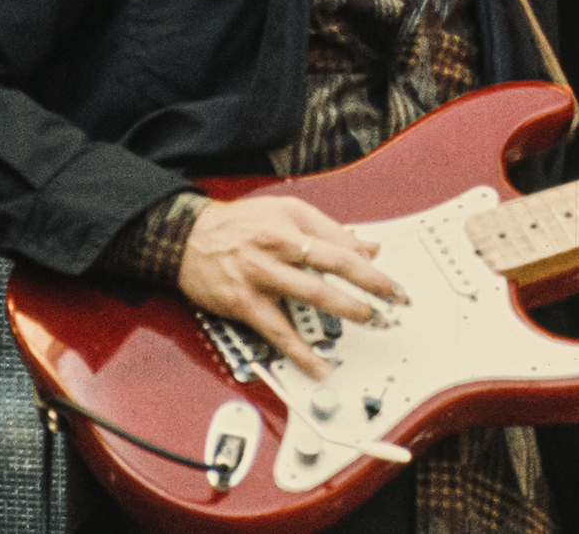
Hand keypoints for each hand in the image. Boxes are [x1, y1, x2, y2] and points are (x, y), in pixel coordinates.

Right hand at [177, 195, 405, 378]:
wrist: (185, 237)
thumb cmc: (238, 225)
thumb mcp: (286, 213)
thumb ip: (329, 230)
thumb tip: (368, 247)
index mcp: (292, 226)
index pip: (342, 246)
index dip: (372, 266)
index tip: (392, 284)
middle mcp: (278, 248)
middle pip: (334, 267)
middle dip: (370, 286)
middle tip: (393, 303)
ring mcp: (261, 277)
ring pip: (311, 295)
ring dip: (345, 310)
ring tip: (369, 321)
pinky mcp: (245, 303)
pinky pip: (278, 332)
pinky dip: (301, 352)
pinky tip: (319, 366)